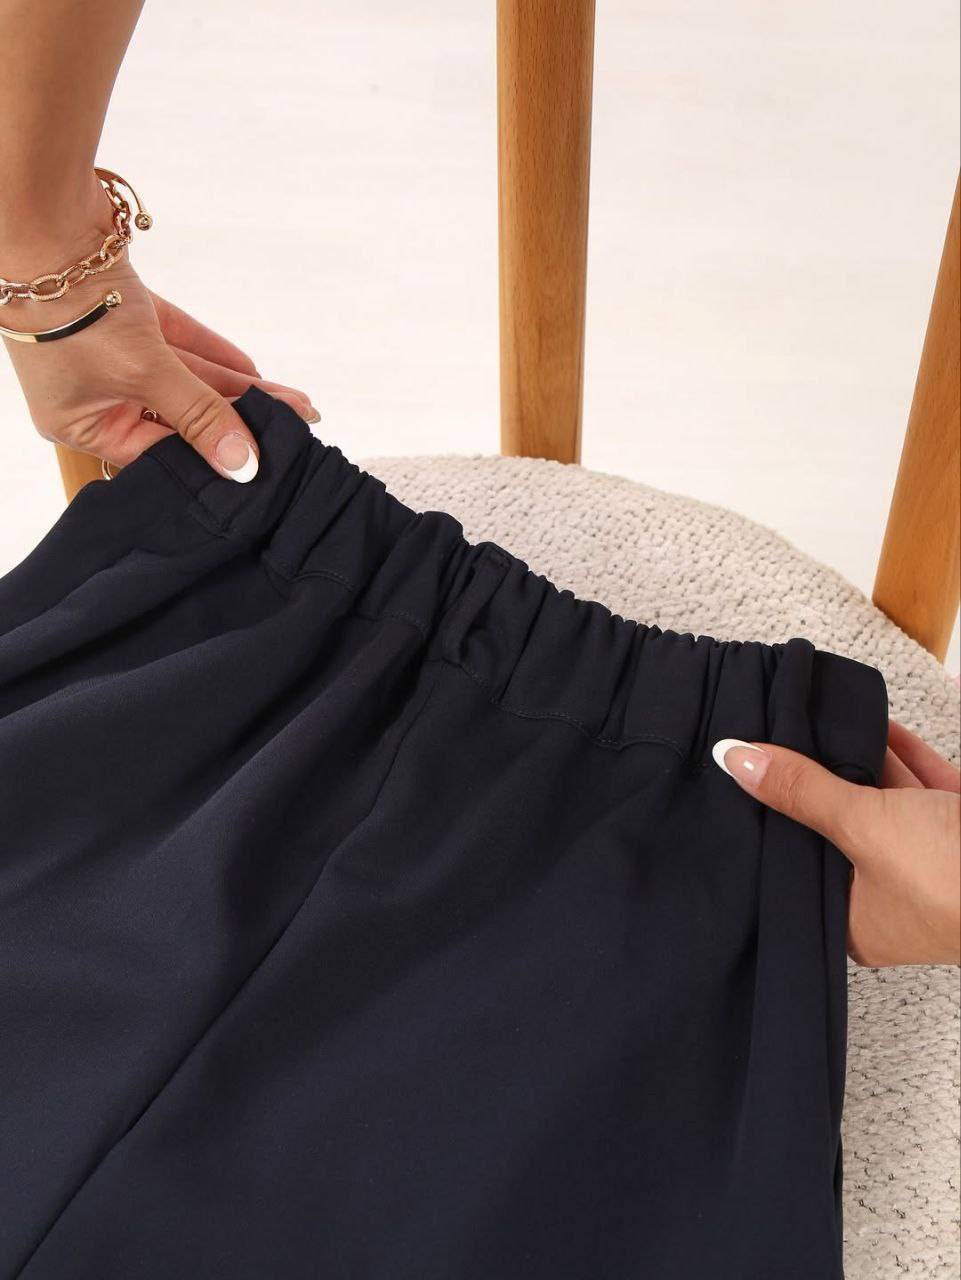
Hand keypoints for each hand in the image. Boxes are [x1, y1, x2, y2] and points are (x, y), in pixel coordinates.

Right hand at [2, 196, 317, 482]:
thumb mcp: (143, 374)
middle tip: (289, 426)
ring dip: (234, 387)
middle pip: (178, 415)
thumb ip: (197, 415)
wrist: (47, 224)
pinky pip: (177, 344)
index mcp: (82, 424)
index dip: (208, 457)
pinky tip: (252, 371)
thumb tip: (240, 464)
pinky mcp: (126, 316)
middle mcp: (94, 394)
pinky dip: (210, 353)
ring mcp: (108, 353)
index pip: (158, 454)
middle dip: (234, 418)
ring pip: (184, 378)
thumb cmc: (72, 312)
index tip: (258, 462)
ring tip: (287, 401)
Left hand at [712, 721, 960, 966]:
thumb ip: (802, 790)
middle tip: (769, 738)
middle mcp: (890, 896)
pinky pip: (920, 784)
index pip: (797, 866)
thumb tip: (736, 759)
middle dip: (811, 783)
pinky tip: (870, 719)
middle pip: (836, 828)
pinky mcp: (959, 826)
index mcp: (856, 921)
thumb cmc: (955, 882)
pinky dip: (898, 752)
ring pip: (881, 801)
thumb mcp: (864, 829)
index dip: (772, 823)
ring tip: (810, 718)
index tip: (739, 783)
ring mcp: (929, 860)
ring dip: (854, 760)